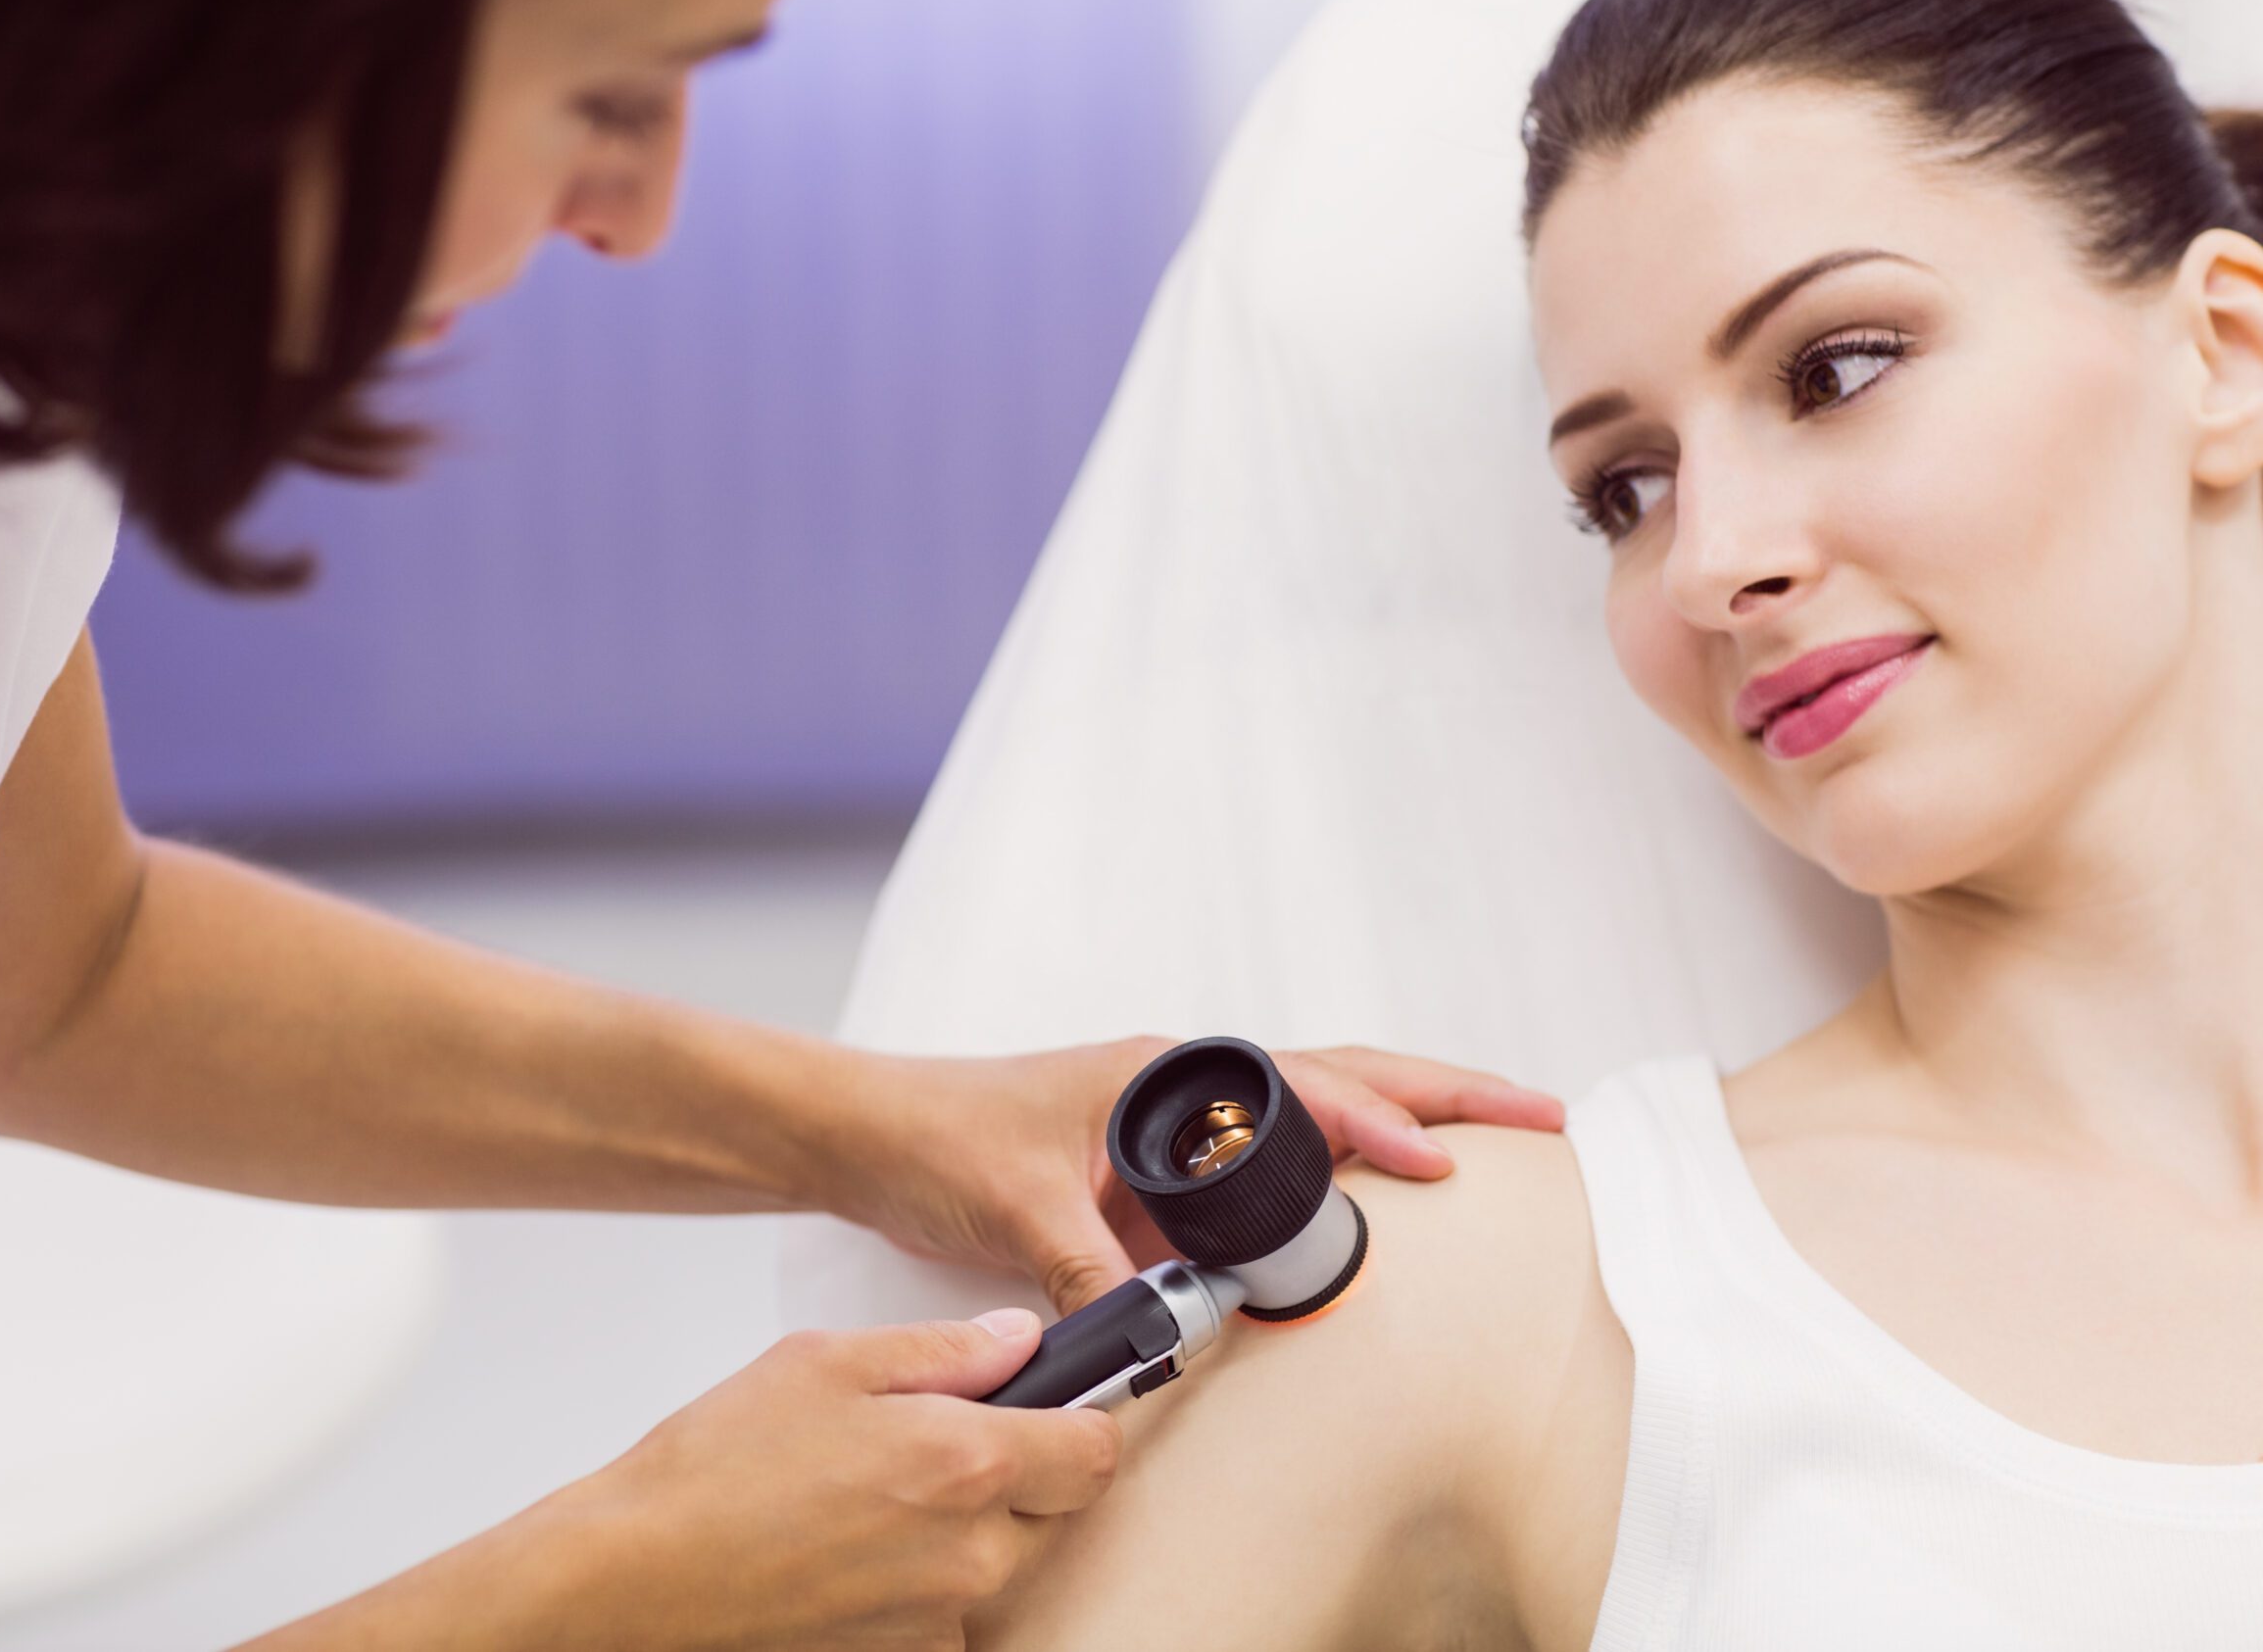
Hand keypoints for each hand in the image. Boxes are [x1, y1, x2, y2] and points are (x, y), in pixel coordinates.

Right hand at [245, 1312, 1108, 1650]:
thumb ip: (943, 1349)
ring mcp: (939, 1616)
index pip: (1097, 1448)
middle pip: (1057, 1511)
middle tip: (937, 1441)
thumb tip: (1018, 1338)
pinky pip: (948, 1611)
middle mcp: (970, 1552)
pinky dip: (919, 1581)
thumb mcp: (829, 1361)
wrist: (637, 1577)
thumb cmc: (716, 1466)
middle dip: (1020, 1473)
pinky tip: (851, 1548)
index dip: (1080, 1418)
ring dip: (967, 1530)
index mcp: (966, 1461)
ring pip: (1002, 1563)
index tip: (1052, 1403)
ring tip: (873, 1496)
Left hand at [835, 1038, 1565, 1317]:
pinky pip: (1270, 1166)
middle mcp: (1187, 1087)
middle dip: (1446, 1094)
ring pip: (1319, 1109)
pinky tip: (1374, 1203)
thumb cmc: (937, 1140)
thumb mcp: (1016, 1209)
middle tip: (1542, 1117)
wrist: (870, 1132)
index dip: (1386, 1125)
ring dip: (1404, 1121)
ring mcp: (1180, 1125)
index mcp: (1167, 1076)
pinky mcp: (1160, 1169)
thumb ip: (1087, 1272)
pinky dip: (1336, 1171)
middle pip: (1344, 1076)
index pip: (1307, 1089)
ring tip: (1491, 1149)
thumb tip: (1153, 1337)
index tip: (1453, 1167)